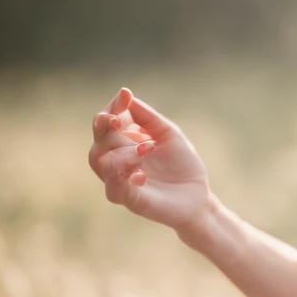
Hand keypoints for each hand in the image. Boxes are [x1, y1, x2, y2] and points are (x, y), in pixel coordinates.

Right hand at [89, 87, 212, 234]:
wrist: (198, 194)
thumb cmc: (182, 163)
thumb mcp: (167, 133)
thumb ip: (147, 117)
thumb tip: (126, 96)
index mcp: (124, 144)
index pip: (106, 125)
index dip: (112, 108)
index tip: (125, 95)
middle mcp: (117, 163)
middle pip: (98, 143)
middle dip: (106, 128)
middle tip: (120, 121)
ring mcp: (120, 182)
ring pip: (101, 163)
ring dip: (122, 152)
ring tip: (147, 147)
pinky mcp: (130, 200)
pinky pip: (114, 188)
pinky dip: (124, 176)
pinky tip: (142, 174)